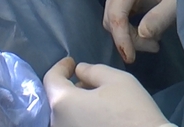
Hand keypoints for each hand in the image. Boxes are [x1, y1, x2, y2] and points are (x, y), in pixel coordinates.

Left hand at [43, 58, 172, 126]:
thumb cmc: (132, 112)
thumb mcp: (116, 80)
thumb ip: (93, 71)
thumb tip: (79, 71)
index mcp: (62, 102)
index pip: (51, 79)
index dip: (61, 67)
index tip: (71, 62)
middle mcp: (57, 123)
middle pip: (58, 99)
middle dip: (71, 87)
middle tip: (88, 81)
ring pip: (65, 116)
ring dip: (76, 105)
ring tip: (95, 100)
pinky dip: (80, 120)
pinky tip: (97, 117)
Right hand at [104, 0, 177, 63]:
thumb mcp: (178, 1)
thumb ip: (160, 17)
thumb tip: (142, 35)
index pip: (116, 12)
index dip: (121, 37)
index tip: (131, 58)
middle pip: (112, 16)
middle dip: (128, 37)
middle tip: (153, 47)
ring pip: (113, 18)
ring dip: (129, 35)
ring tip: (154, 42)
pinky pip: (120, 15)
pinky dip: (131, 29)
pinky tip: (149, 34)